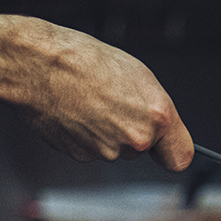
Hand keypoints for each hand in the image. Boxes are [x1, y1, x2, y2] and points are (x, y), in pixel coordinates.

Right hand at [10, 22, 194, 170]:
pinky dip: (87, 136)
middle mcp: (135, 139)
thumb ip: (156, 110)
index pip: (180, 158)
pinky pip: (93, 150)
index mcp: (157, 116)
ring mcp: (107, 151)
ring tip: (92, 102)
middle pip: (143, 150)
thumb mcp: (139, 76)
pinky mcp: (81, 157)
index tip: (166, 146)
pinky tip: (78, 112)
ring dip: (108, 132)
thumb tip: (161, 130)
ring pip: (117, 150)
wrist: (40, 66)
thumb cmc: (87, 61)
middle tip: (114, 102)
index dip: (171, 151)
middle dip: (132, 130)